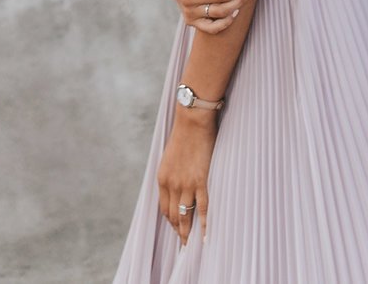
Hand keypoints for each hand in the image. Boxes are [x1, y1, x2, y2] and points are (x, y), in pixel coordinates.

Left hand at [158, 110, 214, 245]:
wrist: (192, 122)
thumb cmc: (183, 137)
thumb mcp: (170, 158)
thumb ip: (172, 174)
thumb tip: (177, 188)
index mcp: (162, 178)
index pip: (164, 207)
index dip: (170, 221)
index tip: (176, 229)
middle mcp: (171, 184)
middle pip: (173, 215)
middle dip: (178, 231)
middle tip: (183, 244)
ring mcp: (186, 184)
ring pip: (185, 215)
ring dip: (187, 232)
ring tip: (191, 246)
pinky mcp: (201, 182)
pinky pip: (202, 208)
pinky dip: (203, 224)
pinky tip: (205, 236)